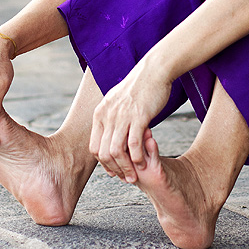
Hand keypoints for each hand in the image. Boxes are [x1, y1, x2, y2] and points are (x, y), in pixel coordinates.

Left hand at [89, 61, 170, 182]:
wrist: (154, 71)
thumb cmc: (139, 87)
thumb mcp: (116, 101)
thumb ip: (111, 117)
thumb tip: (109, 133)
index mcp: (100, 113)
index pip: (94, 146)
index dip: (103, 163)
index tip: (113, 171)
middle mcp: (107, 115)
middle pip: (104, 152)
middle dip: (114, 169)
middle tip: (125, 178)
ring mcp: (122, 116)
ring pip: (117, 151)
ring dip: (125, 167)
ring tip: (134, 176)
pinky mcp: (138, 116)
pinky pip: (133, 143)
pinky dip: (136, 157)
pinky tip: (142, 163)